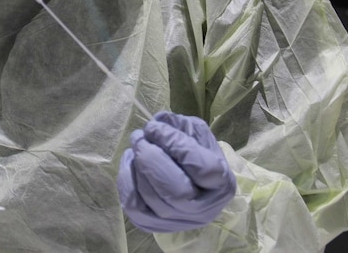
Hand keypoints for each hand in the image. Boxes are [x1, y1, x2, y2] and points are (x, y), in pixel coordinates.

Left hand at [117, 111, 235, 232]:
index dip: (174, 144)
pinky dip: (126, 179)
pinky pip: (133, 205)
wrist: (192, 185)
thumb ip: (180, 126)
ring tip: (137, 144)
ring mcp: (176, 221)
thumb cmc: (197, 155)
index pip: (201, 168)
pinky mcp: (152, 224)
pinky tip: (130, 162)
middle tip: (139, 137)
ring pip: (151, 196)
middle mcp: (202, 210)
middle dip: (151, 159)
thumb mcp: (197, 135)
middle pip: (175, 191)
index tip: (155, 127)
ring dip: (137, 165)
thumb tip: (158, 122)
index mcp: (221, 184)